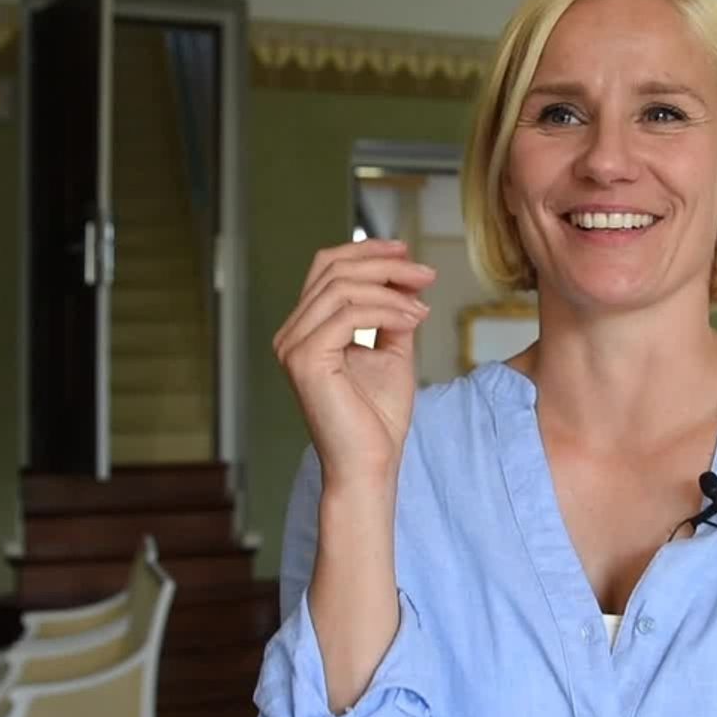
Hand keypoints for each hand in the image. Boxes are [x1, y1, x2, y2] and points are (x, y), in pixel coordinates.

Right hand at [274, 239, 435, 484]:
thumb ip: (393, 314)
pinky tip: (412, 320)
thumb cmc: (378, 419)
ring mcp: (293, 346)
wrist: (371, 464)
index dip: (367, 251)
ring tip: (422, 305)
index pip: (327, 268)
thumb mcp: (392, 351)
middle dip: (384, 264)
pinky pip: (350, 315)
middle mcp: (291, 334)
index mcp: (306, 329)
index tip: (408, 254)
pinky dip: (387, 310)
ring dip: (391, 290)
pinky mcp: (306, 360)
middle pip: (333, 269)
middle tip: (425, 274)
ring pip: (342, 288)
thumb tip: (406, 278)